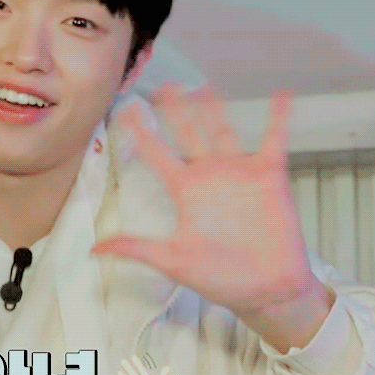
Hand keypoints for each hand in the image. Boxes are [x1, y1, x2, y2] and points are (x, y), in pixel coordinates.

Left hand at [93, 83, 331, 351]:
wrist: (266, 289)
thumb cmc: (221, 276)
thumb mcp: (172, 260)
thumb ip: (135, 248)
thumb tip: (93, 249)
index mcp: (185, 191)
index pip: (157, 154)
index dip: (141, 133)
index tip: (125, 110)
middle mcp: (208, 176)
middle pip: (187, 133)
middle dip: (175, 110)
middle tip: (162, 85)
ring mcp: (238, 173)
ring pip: (223, 130)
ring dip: (214, 108)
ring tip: (203, 85)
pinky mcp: (269, 176)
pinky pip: (274, 141)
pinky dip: (278, 119)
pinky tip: (281, 95)